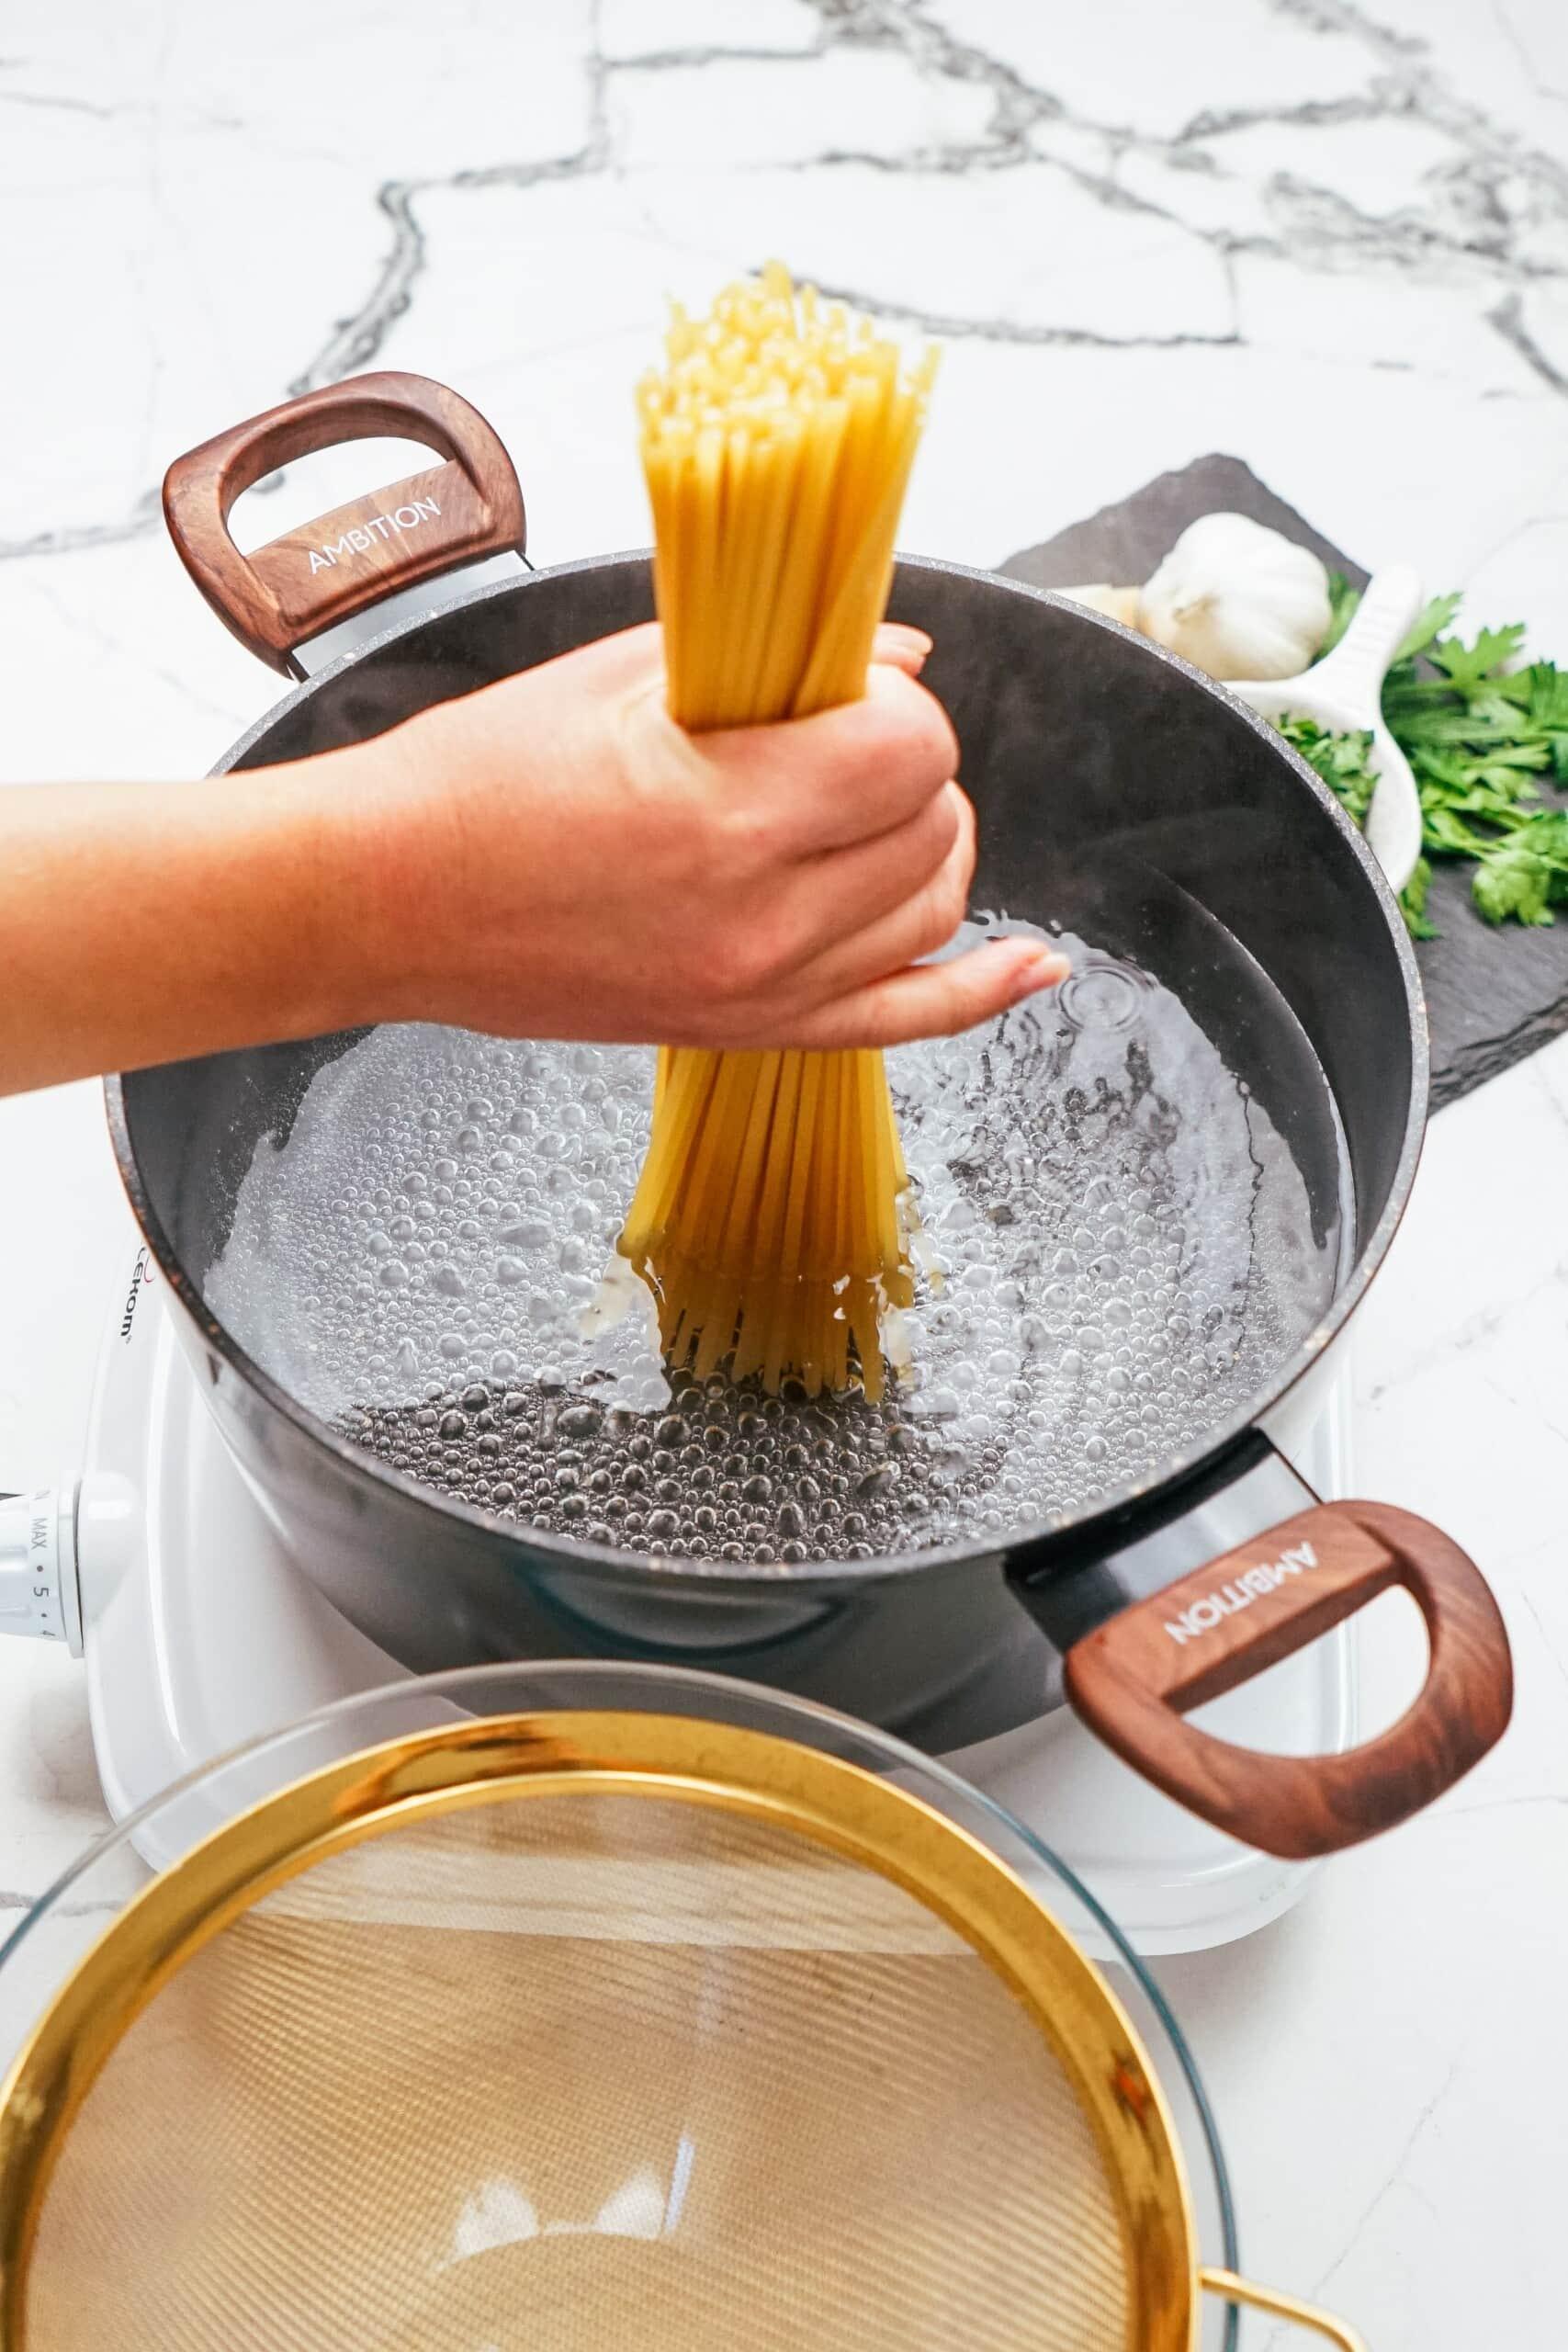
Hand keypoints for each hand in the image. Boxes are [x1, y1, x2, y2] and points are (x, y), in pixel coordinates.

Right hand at [353, 621, 1068, 1047]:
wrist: (387, 902)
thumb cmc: (475, 781)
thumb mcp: (620, 678)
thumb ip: (774, 661)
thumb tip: (899, 655)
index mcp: (727, 814)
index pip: (913, 746)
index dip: (895, 704)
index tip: (845, 691)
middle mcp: (761, 919)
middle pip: (936, 823)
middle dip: (908, 765)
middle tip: (839, 736)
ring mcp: (763, 990)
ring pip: (936, 908)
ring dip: (928, 840)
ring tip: (870, 804)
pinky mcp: (751, 1032)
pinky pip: (908, 1022)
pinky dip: (982, 991)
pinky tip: (1033, 968)